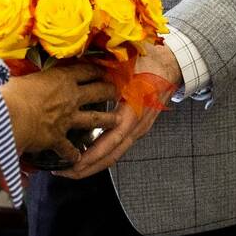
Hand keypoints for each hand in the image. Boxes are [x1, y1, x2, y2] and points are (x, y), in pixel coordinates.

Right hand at [1, 64, 118, 164]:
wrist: (11, 117)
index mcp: (62, 78)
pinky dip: (73, 154)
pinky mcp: (59, 138)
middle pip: (97, 92)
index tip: (103, 71)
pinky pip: (69, 148)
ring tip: (117, 120)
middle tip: (115, 91)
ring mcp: (68, 118)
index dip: (96, 70)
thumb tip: (13, 70)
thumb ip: (26, 76)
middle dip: (109, 91)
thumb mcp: (22, 76)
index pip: (85, 70)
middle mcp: (70, 97)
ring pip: (95, 118)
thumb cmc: (12, 92)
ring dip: (107, 120)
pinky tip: (77, 158)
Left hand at [56, 41, 180, 179]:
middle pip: (112, 155)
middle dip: (88, 168)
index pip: (112, 140)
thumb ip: (104, 70)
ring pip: (115, 154)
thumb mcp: (127, 63)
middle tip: (64, 173)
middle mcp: (137, 125)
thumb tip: (77, 67)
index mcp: (133, 111)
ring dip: (94, 164)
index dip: (92, 154)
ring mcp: (139, 129)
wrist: (171, 65)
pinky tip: (88, 155)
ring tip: (72, 169)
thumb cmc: (149, 62)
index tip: (73, 163)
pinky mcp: (137, 128)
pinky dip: (103, 154)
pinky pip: (119, 146)